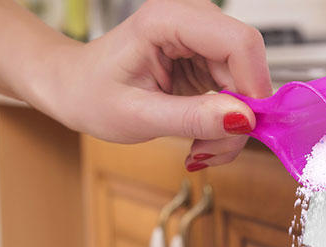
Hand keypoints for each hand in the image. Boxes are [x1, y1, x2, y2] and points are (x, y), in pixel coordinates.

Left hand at [22, 0, 272, 170]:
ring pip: (246, 81)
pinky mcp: (205, 56)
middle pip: (247, 64)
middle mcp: (190, 18)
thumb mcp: (138, 116)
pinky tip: (200, 136)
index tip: (242, 130)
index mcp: (167, 19)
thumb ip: (191, 118)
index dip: (252, 88)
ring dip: (232, 124)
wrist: (74, 87)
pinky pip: (235, 90)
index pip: (238, 43)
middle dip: (240, 115)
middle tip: (210, 150)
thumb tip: (243, 120)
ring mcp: (201, 36)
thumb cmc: (91, 93)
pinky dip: (224, 121)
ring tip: (199, 148)